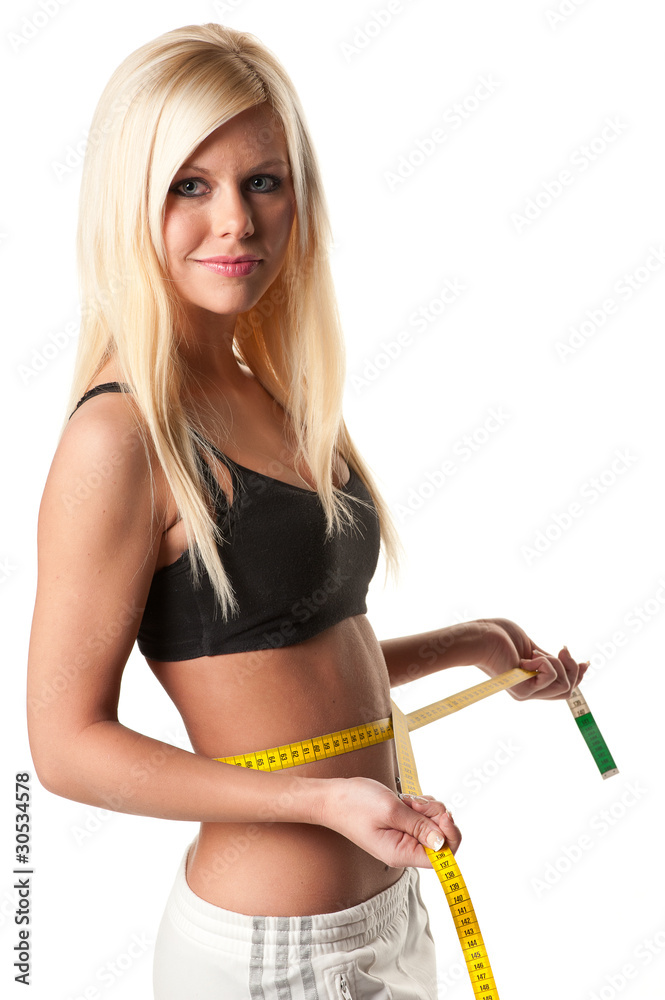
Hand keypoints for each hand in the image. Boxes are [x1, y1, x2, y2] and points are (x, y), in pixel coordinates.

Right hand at [317, 776, 460, 868]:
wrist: (332, 797)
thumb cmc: (355, 804)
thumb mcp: (391, 811)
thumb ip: (419, 826)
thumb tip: (443, 842)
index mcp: (401, 853)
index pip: (441, 858)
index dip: (450, 836)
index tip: (443, 815)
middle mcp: (404, 850)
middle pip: (440, 839)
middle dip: (436, 817)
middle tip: (418, 803)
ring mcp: (402, 838)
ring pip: (432, 826)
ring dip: (427, 809)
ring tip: (408, 801)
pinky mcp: (400, 827)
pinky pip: (422, 819)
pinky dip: (421, 807)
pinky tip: (408, 800)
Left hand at [474, 617, 589, 699]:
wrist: (480, 637)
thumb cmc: (499, 636)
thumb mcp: (533, 647)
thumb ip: (551, 659)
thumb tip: (575, 660)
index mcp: (532, 682)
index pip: (564, 689)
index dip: (578, 676)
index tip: (585, 661)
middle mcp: (530, 691)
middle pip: (569, 691)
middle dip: (573, 669)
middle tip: (562, 649)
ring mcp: (526, 693)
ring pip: (563, 685)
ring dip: (556, 662)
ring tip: (534, 652)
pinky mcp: (523, 691)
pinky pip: (551, 677)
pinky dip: (544, 661)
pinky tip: (526, 657)